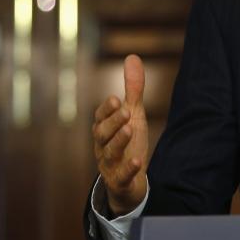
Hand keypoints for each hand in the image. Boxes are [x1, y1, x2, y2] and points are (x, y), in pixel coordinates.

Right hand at [92, 54, 148, 215]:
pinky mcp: (120, 182)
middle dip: (112, 122)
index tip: (117, 99)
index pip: (101, 118)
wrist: (129, 182)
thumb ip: (133, 89)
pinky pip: (122, 177)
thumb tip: (132, 57)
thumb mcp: (133, 115)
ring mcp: (110, 165)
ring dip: (119, 141)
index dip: (107, 110)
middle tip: (125, 110)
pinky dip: (128, 169)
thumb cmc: (128, 143)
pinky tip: (138, 162)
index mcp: (104, 130)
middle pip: (102, 134)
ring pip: (109, 153)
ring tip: (130, 129)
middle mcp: (103, 147)